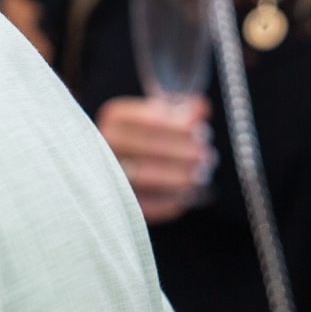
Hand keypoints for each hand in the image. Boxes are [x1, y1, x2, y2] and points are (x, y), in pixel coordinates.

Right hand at [97, 96, 213, 221]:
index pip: (143, 119)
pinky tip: (186, 195)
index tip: (196, 128)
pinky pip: (144, 204)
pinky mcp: (116, 203)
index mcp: (115, 119)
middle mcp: (104, 145)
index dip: (172, 125)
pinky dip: (168, 201)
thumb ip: (183, 110)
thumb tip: (201, 108)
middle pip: (143, 147)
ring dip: (177, 177)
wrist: (124, 165)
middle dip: (180, 152)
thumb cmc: (151, 137)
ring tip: (199, 175)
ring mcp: (106, 175)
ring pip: (142, 177)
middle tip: (205, 155)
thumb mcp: (165, 118)